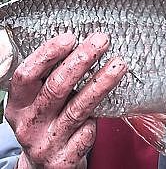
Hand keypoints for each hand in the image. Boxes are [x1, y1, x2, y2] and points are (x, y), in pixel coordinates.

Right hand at [5, 32, 126, 168]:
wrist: (43, 165)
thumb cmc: (46, 121)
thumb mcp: (38, 101)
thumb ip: (50, 78)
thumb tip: (81, 46)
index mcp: (19, 104)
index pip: (27, 75)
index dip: (48, 54)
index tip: (70, 37)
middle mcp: (29, 123)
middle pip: (56, 87)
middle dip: (82, 60)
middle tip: (101, 41)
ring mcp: (47, 142)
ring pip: (78, 107)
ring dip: (102, 82)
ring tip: (119, 64)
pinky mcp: (65, 158)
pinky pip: (88, 131)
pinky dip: (99, 116)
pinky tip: (109, 104)